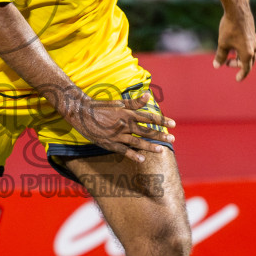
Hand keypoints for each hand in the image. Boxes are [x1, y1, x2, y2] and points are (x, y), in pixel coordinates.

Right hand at [60, 91, 174, 163]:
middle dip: (160, 135)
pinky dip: (133, 155)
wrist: (82, 113)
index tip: (173, 124)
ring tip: (161, 150)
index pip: (149, 117)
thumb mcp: (118, 102)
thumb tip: (148, 95)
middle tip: (172, 139)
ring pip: (137, 142)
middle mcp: (125, 125)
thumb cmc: (101, 106)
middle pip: (146, 130)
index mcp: (128, 113)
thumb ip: (134, 102)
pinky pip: (124, 151)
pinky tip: (142, 159)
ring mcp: (117, 135)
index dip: (162, 120)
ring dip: (150, 146)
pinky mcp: (110, 143)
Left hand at [215, 4, 255, 81]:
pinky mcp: (252, 33)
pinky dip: (242, 49)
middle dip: (238, 64)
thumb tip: (217, 66)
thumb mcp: (223, 44)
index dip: (241, 75)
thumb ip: (221, 56)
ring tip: (230, 54)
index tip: (237, 79)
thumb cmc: (229, 28)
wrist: (237, 10)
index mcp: (248, 53)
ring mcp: (254, 40)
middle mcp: (254, 48)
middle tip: (227, 64)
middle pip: (248, 62)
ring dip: (240, 56)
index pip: (246, 68)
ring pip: (249, 53)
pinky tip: (234, 44)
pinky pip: (249, 45)